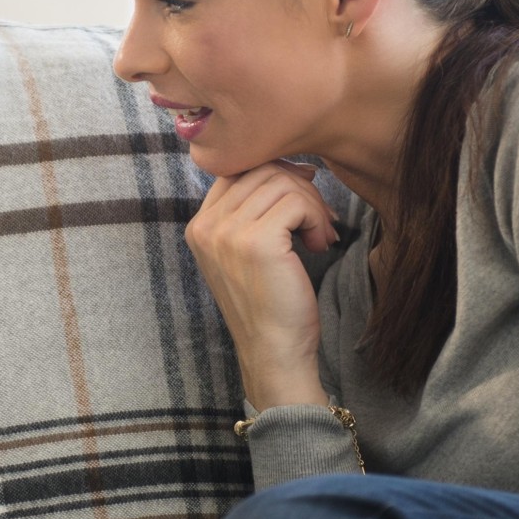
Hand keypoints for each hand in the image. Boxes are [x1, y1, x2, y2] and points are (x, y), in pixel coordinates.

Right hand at [187, 159, 337, 409]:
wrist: (274, 352)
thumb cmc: (270, 305)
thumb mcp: (249, 252)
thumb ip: (254, 211)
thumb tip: (293, 166)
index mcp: (199, 226)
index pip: (237, 170)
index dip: (275, 175)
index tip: (301, 200)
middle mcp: (206, 226)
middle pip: (261, 170)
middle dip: (300, 189)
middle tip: (318, 222)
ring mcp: (228, 233)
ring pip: (282, 182)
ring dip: (312, 205)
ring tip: (319, 236)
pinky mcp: (257, 241)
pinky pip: (296, 201)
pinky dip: (316, 218)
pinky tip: (318, 245)